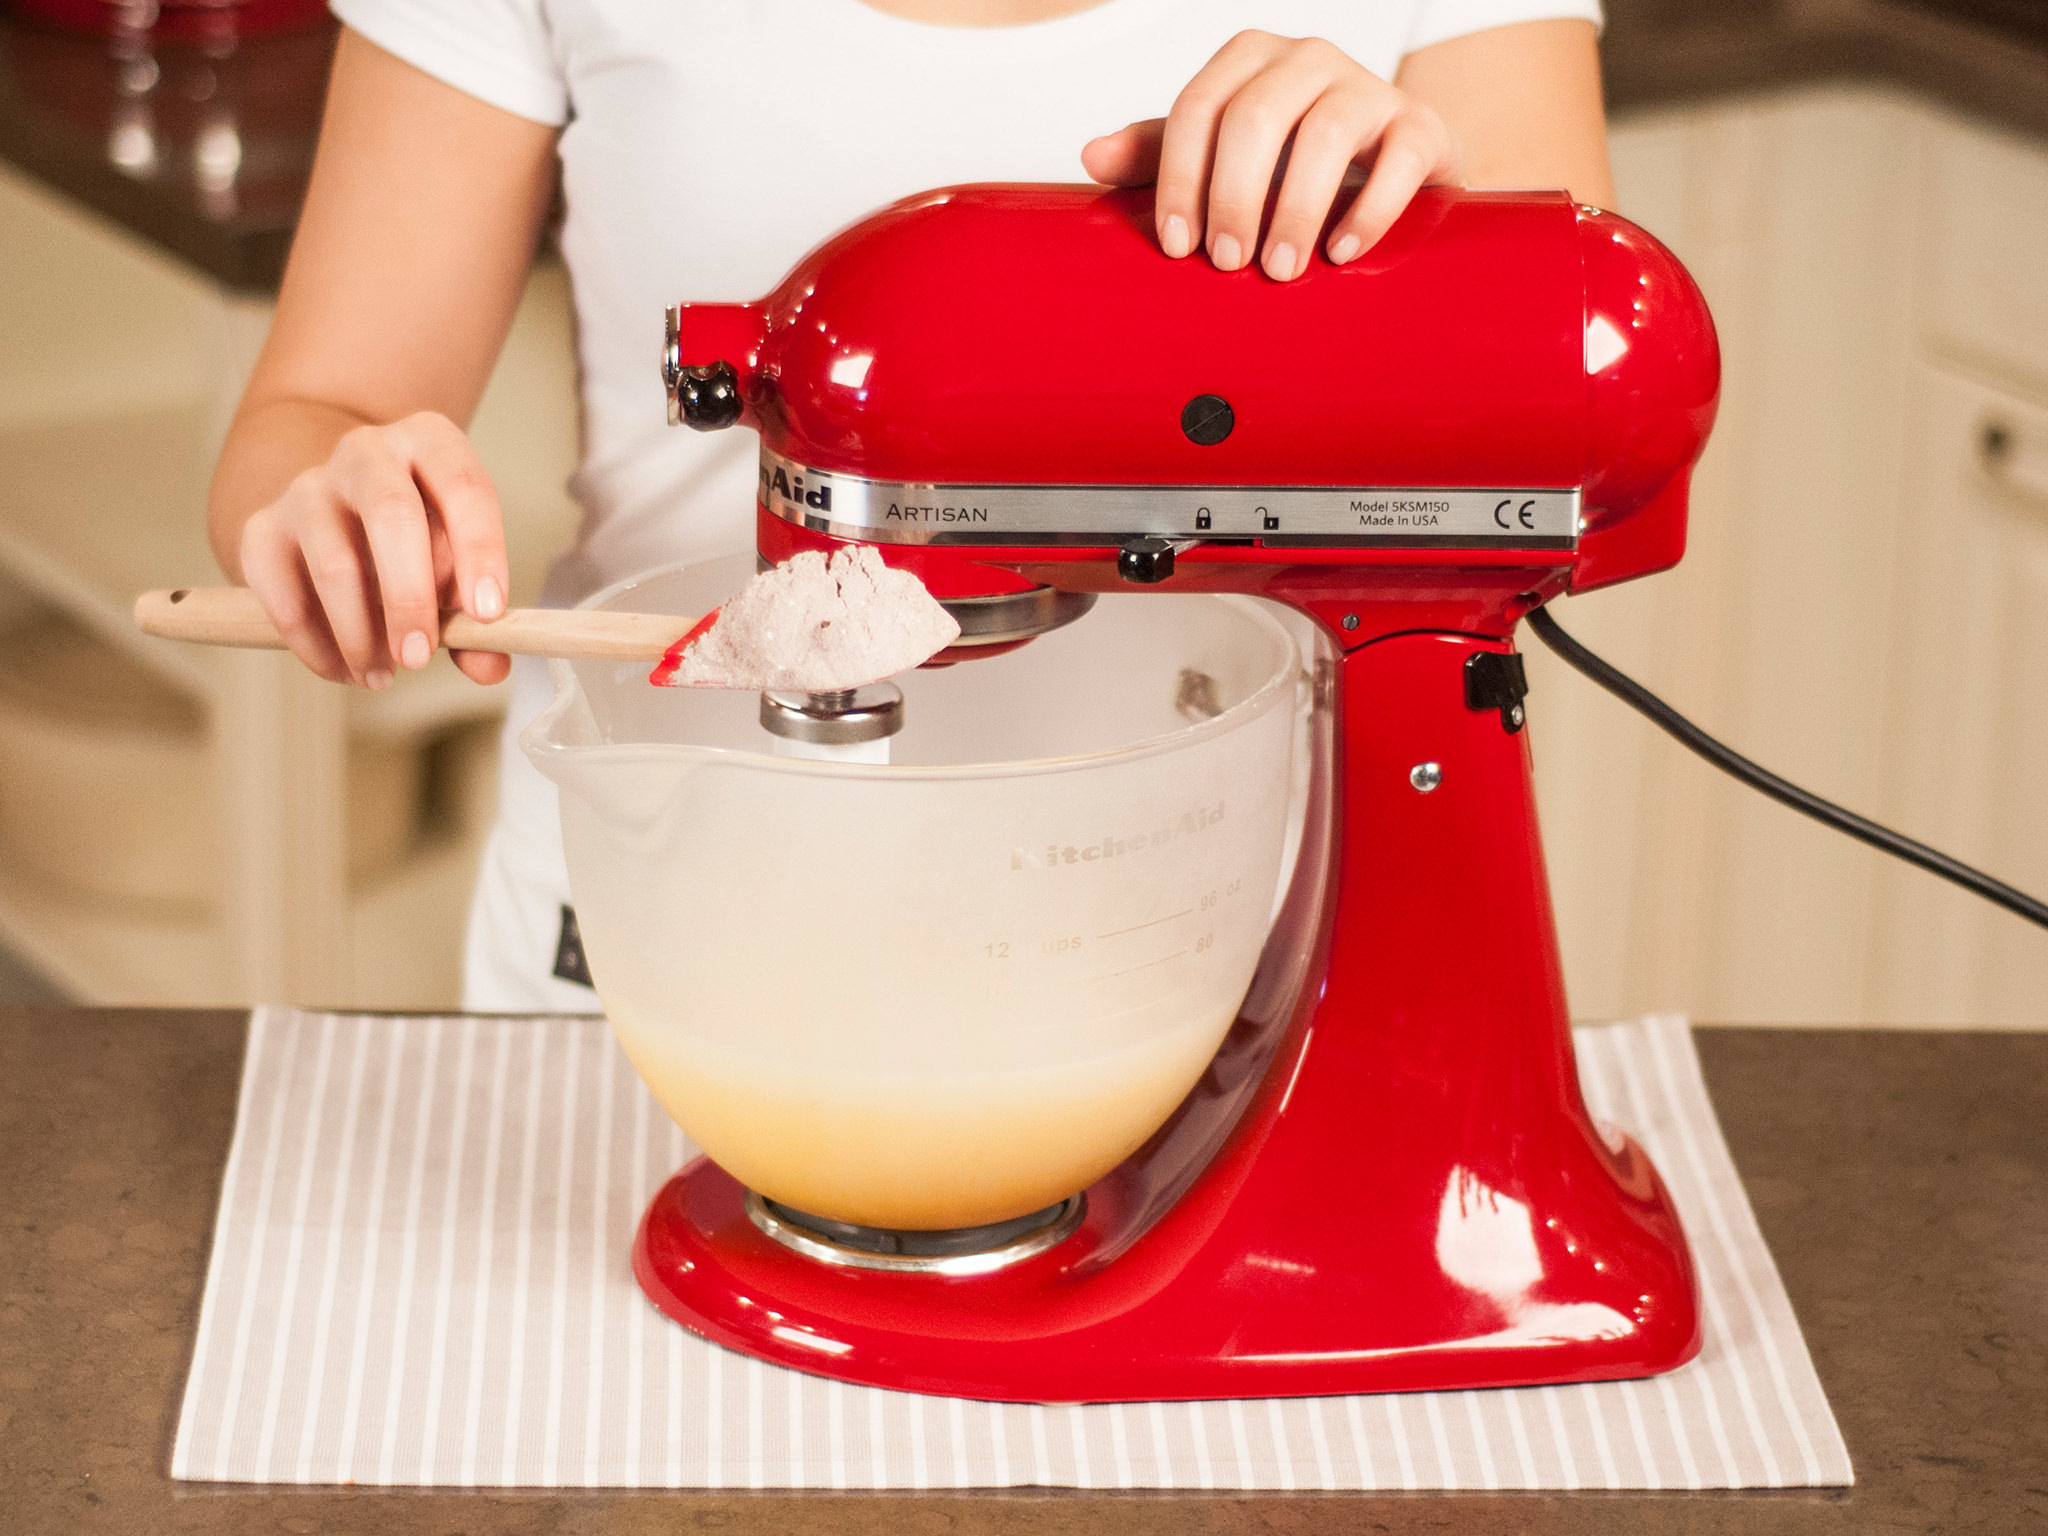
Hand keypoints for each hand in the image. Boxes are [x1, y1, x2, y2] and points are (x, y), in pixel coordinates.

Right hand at [237, 411, 511, 688]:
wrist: (336, 511)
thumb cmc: (418, 541)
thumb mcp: (458, 563)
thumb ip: (476, 615)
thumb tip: (490, 666)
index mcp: (430, 443)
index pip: (464, 486)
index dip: (480, 551)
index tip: (486, 614)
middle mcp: (366, 452)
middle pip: (392, 514)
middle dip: (408, 597)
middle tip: (418, 659)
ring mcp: (308, 486)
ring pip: (334, 563)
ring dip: (359, 634)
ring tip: (381, 676)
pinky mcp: (262, 527)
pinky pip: (283, 593)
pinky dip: (313, 643)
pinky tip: (341, 669)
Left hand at [1082, 31, 1465, 279]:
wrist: (1392, 166)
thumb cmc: (1293, 161)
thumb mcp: (1220, 155)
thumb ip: (1159, 153)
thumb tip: (1092, 157)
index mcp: (1248, 61)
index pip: (1199, 107)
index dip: (1181, 178)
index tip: (1179, 245)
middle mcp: (1307, 60)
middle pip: (1256, 116)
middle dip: (1234, 196)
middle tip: (1228, 262)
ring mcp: (1368, 88)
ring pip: (1326, 132)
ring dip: (1295, 209)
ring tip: (1279, 268)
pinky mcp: (1419, 126)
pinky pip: (1399, 157)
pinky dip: (1369, 210)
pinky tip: (1341, 252)